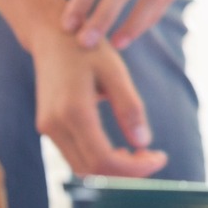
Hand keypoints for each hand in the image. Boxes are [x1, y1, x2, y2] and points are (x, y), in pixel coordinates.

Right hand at [27, 24, 168, 177]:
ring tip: (141, 155)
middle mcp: (54, 125)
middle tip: (154, 158)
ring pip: (82, 168)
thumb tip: (144, 143)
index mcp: (73, 111)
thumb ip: (130, 107)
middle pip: (92, 170)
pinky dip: (99, 161)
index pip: (103, 160)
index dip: (134, 168)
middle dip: (126, 172)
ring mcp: (47, 128)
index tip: (160, 159)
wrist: (52, 35)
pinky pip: (75, 156)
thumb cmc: (88, 49)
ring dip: (113, 169)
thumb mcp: (116, 72)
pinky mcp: (47, 127)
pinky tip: (120, 150)